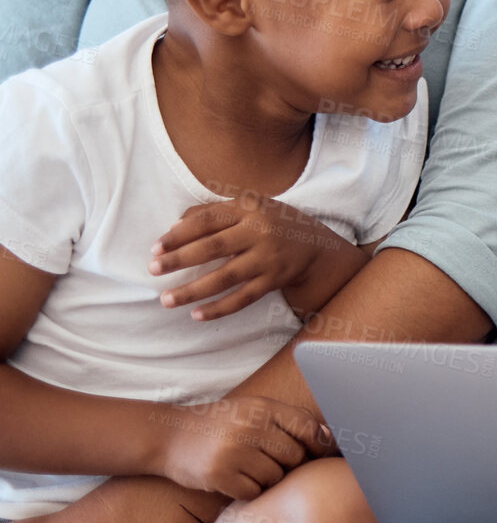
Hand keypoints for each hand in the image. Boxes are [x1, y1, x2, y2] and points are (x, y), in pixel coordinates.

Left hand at [150, 195, 354, 319]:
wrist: (317, 246)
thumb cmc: (273, 223)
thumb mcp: (250, 207)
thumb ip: (214, 211)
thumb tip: (174, 228)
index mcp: (250, 208)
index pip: (208, 219)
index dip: (180, 234)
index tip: (155, 248)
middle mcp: (260, 231)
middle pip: (213, 247)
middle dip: (180, 259)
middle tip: (153, 270)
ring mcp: (268, 258)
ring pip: (225, 276)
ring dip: (193, 290)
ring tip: (167, 300)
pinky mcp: (274, 280)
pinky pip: (243, 298)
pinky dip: (220, 308)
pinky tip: (197, 315)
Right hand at [155, 394, 332, 499]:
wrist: (169, 436)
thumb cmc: (222, 424)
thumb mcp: (254, 410)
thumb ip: (290, 420)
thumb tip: (329, 436)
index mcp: (263, 407)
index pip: (307, 427)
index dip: (318, 444)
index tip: (318, 455)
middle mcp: (250, 426)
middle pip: (294, 456)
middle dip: (289, 465)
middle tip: (273, 463)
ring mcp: (233, 451)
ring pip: (275, 477)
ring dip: (268, 479)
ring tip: (250, 469)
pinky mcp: (218, 475)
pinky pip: (253, 492)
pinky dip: (250, 491)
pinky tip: (237, 480)